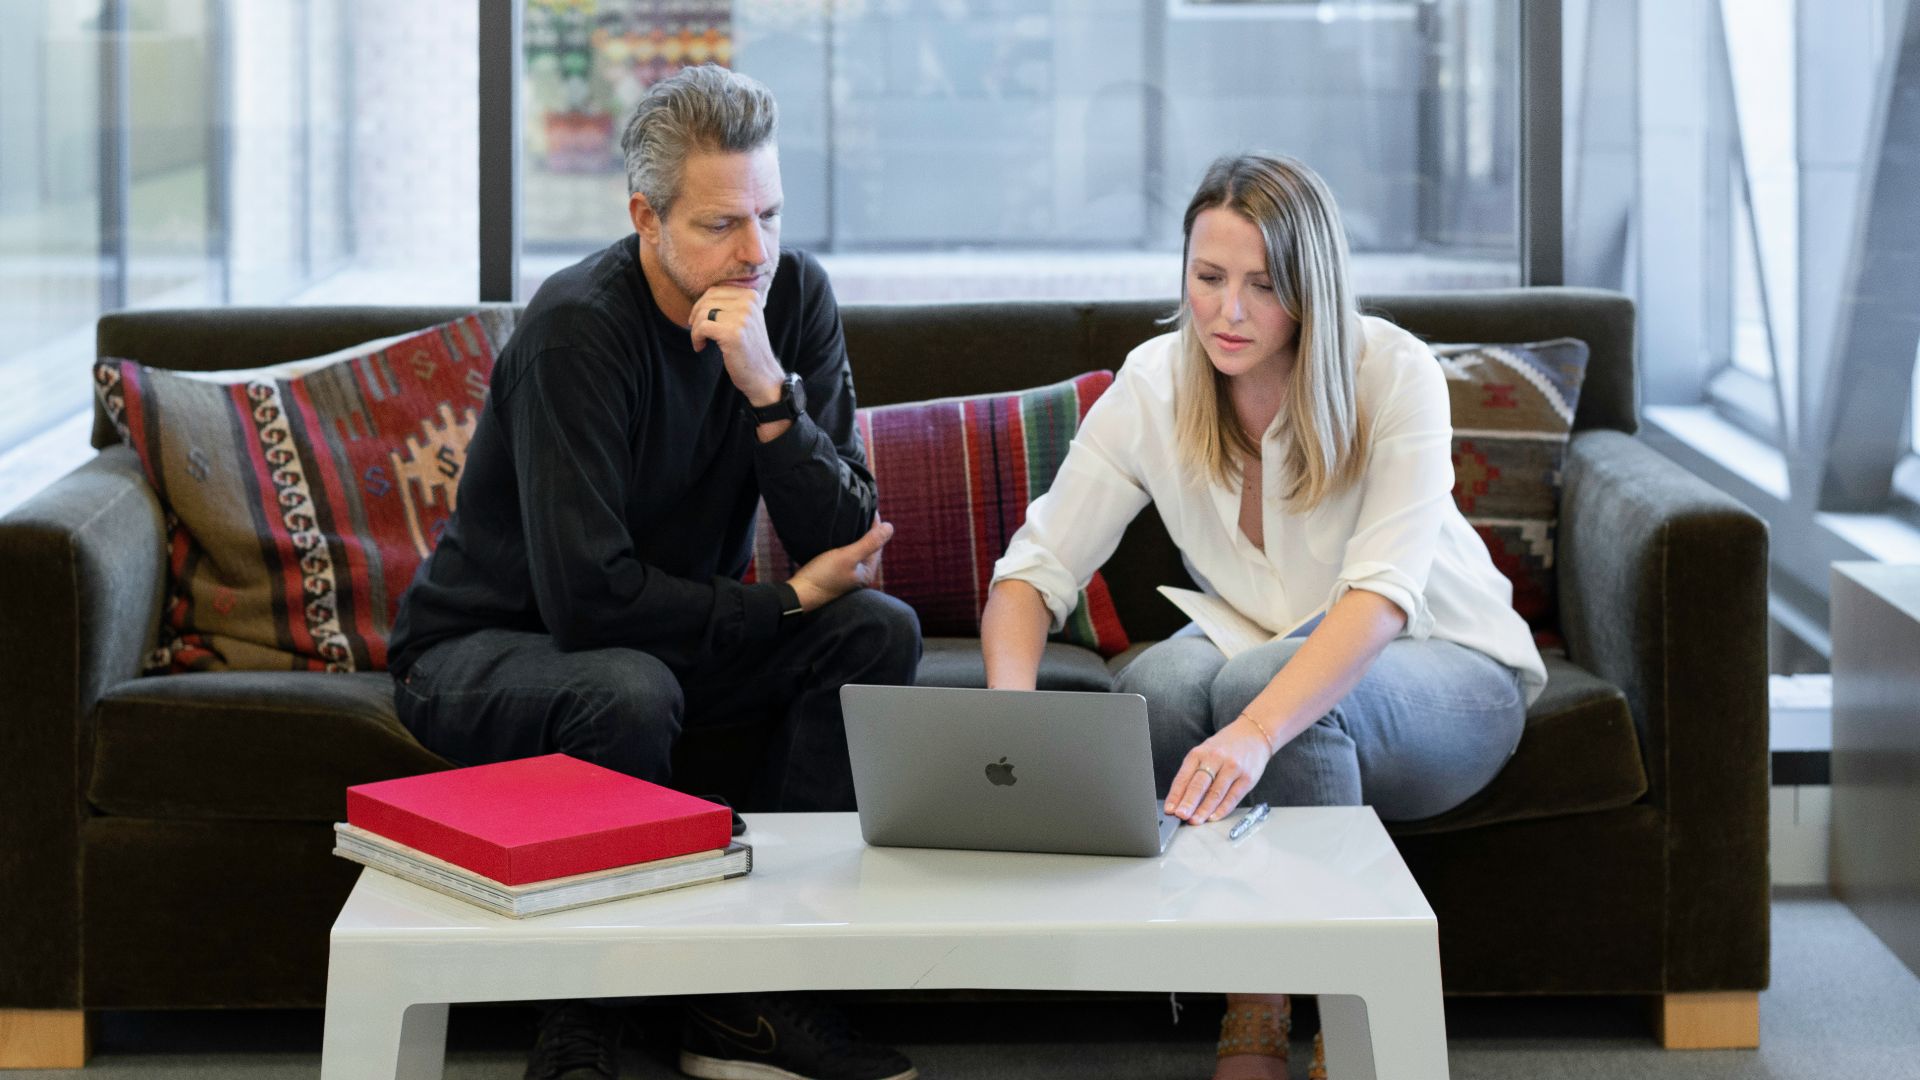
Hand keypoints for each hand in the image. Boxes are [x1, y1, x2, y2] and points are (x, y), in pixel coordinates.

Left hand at [689, 283, 783, 404]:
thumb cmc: (748, 349)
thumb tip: (700, 298)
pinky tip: (701, 347)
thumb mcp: (744, 319)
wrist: (763, 375)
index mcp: (751, 296)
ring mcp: (742, 317)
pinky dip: (696, 338)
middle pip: (707, 300)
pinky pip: (702, 327)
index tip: (700, 321)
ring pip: (702, 313)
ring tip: (701, 341)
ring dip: (695, 329)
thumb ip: (729, 304)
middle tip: (697, 332)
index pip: (715, 290)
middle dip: (696, 316)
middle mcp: (748, 303)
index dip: (701, 305)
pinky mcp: (732, 333)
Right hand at [787, 518, 891, 611]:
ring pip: (856, 548)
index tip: (870, 506)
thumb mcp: (848, 556)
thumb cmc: (824, 575)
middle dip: (866, 527)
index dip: (876, 524)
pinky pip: (845, 552)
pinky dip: (844, 541)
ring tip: (850, 517)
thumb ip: (869, 543)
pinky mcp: (835, 572)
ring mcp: (847, 574)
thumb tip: (890, 527)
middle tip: (861, 508)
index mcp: (868, 572)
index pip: (878, 543)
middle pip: (868, 546)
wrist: (799, 594)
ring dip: (855, 534)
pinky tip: (838, 533)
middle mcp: (860, 574)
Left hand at [1164, 716, 1274, 823]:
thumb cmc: (1225, 747)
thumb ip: (1194, 772)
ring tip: (1195, 821)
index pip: (1184, 776)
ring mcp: (1232, 768)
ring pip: (1216, 792)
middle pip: (1199, 784)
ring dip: (1204, 809)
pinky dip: (1222, 809)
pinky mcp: (1247, 777)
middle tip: (1181, 816)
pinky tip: (1214, 817)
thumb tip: (1181, 799)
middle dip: (1188, 802)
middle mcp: (1215, 758)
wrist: (1253, 734)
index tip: (1169, 809)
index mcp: (1199, 753)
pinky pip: (1233, 796)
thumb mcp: (1205, 752)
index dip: (1176, 795)